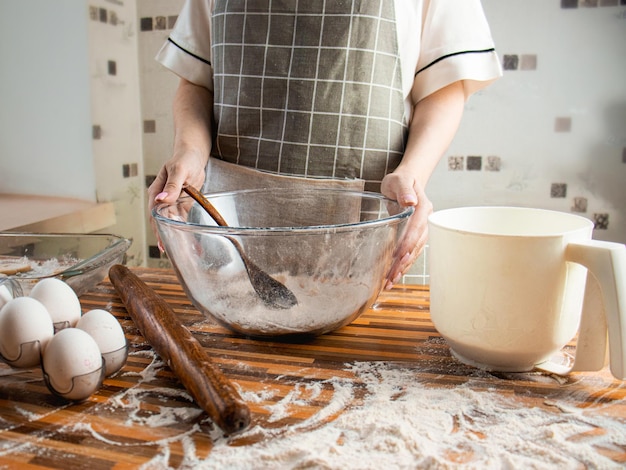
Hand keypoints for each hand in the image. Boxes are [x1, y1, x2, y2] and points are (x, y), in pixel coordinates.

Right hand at [148, 148, 207, 249]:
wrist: (193, 155)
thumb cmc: (184, 159)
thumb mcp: (178, 170)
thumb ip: (172, 186)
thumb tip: (161, 200)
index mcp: (156, 191)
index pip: (155, 213)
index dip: (157, 228)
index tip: (161, 241)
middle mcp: (162, 199)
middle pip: (161, 221)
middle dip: (163, 236)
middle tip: (168, 252)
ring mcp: (172, 203)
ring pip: (171, 222)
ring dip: (174, 236)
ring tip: (179, 252)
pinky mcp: (182, 204)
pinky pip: (181, 219)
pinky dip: (184, 229)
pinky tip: (189, 241)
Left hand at [380, 171, 432, 289]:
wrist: (407, 180)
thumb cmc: (401, 180)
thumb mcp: (399, 180)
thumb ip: (404, 189)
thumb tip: (410, 200)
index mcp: (423, 208)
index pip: (417, 228)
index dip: (409, 242)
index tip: (399, 255)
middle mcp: (425, 221)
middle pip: (416, 244)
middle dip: (404, 262)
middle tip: (391, 276)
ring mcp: (422, 230)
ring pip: (414, 252)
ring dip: (403, 267)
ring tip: (390, 281)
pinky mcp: (415, 236)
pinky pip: (411, 252)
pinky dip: (403, 265)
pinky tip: (394, 275)